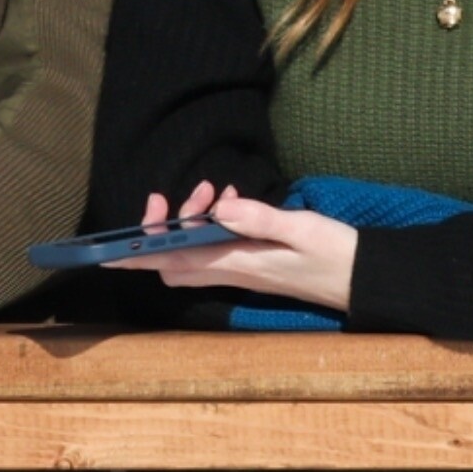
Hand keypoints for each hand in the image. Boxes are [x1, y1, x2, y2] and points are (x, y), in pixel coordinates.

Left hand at [106, 181, 358, 316]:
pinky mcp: (254, 266)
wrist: (366, 281)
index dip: (137, 257)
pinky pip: (216, 250)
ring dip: (189, 224)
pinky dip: (211, 227)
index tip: (106, 251)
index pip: (174, 263)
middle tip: (172, 198)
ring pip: (193, 254)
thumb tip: (219, 208)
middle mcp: (235, 272)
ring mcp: (243, 271)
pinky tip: (230, 202)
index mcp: (240, 265)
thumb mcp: (303, 230)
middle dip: (160, 232)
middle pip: (174, 262)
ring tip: (210, 190)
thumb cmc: (338, 256)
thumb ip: (261, 219)